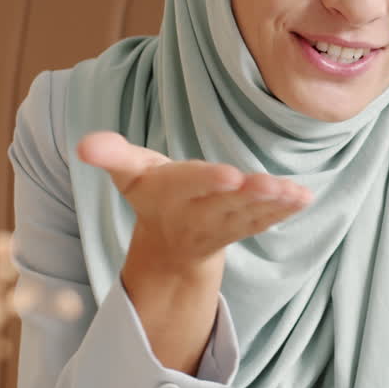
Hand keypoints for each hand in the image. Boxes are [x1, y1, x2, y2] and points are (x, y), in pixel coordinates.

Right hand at [77, 131, 312, 274]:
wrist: (169, 243)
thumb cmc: (153, 193)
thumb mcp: (128, 173)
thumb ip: (111, 155)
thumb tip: (83, 144)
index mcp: (171, 194)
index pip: (191, 185)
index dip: (209, 180)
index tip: (231, 175)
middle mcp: (198, 213)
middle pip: (227, 204)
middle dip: (251, 195)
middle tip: (273, 186)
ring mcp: (223, 225)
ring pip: (250, 216)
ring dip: (274, 206)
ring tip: (297, 194)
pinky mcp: (243, 230)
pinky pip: (264, 222)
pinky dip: (285, 211)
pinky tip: (305, 198)